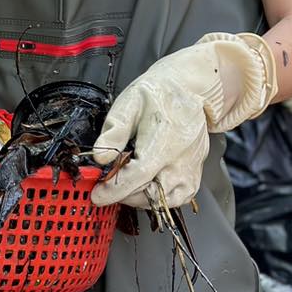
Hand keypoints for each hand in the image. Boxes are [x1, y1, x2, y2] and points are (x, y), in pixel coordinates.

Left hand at [90, 33, 276, 207]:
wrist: (189, 90)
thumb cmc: (158, 94)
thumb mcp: (129, 103)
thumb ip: (114, 131)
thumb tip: (99, 156)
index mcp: (163, 144)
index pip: (136, 178)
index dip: (113, 190)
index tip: (97, 195)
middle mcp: (180, 162)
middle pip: (149, 194)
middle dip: (124, 193)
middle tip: (107, 181)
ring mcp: (190, 171)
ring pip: (162, 201)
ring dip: (140, 197)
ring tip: (126, 181)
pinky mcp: (195, 176)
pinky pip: (176, 199)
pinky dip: (158, 197)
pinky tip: (145, 183)